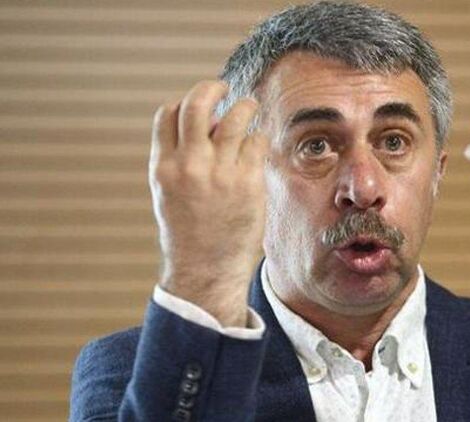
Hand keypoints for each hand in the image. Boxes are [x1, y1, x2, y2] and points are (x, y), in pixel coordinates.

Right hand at [149, 80, 267, 325]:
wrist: (205, 270)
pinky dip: (258, 138)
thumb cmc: (188, 232)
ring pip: (235, 117)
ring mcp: (220, 173)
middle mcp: (190, 165)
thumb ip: (181, 159)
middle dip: (211, 88)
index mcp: (163, 167)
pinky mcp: (248, 182)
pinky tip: (257, 145)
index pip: (167, 115)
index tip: (197, 108)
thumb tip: (210, 124)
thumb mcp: (169, 194)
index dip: (182, 104)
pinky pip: (256, 143)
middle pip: (197, 104)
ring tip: (249, 107)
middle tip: (223, 86)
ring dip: (245, 106)